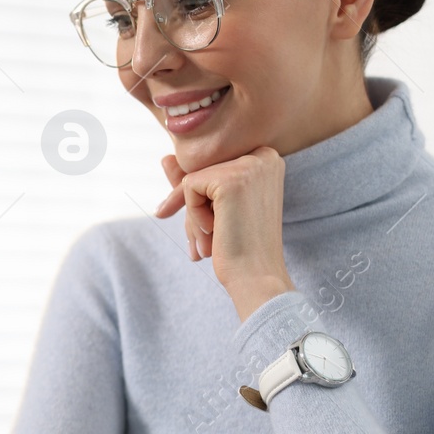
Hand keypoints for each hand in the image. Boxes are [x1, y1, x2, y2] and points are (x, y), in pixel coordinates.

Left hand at [154, 147, 295, 320]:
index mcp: (267, 160)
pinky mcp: (230, 179)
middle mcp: (264, 156)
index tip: (210, 226)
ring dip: (193, 217)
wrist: (257, 277)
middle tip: (203, 243)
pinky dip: (193, 215)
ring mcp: (249, 165)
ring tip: (208, 244)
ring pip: (194, 179)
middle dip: (195, 209)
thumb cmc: (240, 247)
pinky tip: (213, 233)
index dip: (203, 197)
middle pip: (204, 172)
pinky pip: (189, 187)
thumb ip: (195, 182)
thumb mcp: (215, 209)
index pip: (216, 167)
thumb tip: (165, 158)